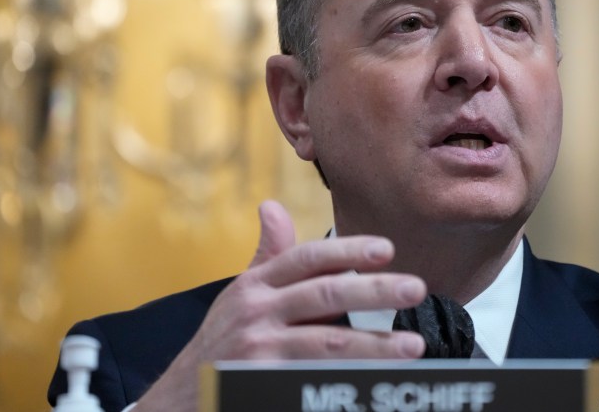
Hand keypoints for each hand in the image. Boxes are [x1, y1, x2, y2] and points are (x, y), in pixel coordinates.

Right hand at [134, 200, 426, 411]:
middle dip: (374, 290)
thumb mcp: (241, 292)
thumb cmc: (222, 338)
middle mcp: (257, 313)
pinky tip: (375, 383)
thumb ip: (268, 255)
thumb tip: (273, 206)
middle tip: (416, 288)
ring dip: (373, 345)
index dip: (348, 250)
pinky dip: (345, 383)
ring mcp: (258, 353)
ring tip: (412, 347)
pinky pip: (313, 382)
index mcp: (257, 284)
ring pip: (326, 344)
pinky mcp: (262, 387)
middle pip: (324, 294)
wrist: (182, 396)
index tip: (386, 249)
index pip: (308, 258)